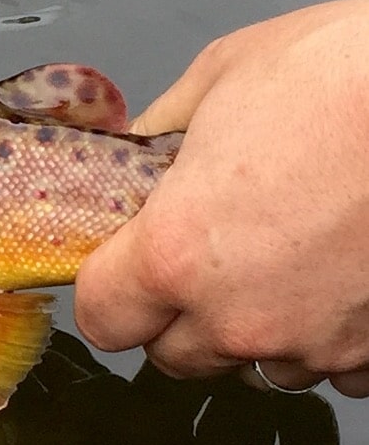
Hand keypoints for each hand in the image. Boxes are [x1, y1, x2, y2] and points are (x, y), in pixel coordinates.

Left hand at [75, 0, 368, 395]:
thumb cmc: (339, 74)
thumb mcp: (220, 77)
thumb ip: (162, 132)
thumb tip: (137, 152)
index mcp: (174, 254)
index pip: (102, 318)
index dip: (109, 291)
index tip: (126, 264)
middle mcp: (238, 317)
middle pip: (175, 354)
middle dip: (178, 313)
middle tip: (210, 253)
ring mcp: (316, 344)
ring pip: (257, 365)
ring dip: (258, 327)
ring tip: (288, 257)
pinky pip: (334, 370)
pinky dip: (331, 338)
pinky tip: (343, 278)